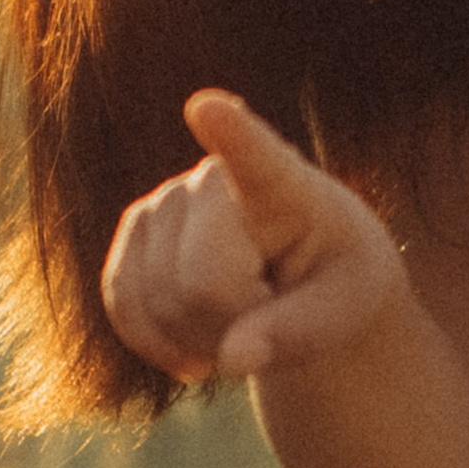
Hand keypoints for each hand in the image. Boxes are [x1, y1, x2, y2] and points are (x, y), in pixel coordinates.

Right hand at [101, 89, 402, 384]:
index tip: (209, 107)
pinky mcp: (135, 232)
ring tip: (243, 321)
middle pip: (199, 285)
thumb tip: (235, 360)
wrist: (304, 273)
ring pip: (157, 303)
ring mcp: (165, 200)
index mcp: (284, 185)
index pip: (255, 158)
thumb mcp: (346, 309)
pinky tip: (197, 350)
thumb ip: (300, 332)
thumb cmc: (337, 280)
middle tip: (272, 315)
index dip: (231, 135)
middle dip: (233, 325)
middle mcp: (213, 178)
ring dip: (200, 340)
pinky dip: (157, 344)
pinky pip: (122, 305)